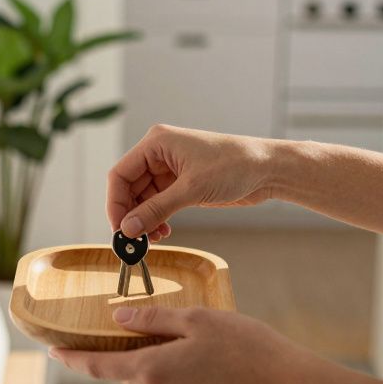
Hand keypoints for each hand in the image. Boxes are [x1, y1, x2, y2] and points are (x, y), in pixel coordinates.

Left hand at [49, 305, 321, 383]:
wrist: (283, 381)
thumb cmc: (242, 344)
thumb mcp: (194, 318)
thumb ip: (152, 317)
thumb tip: (118, 317)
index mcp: (150, 371)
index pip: (97, 367)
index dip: (71, 359)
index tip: (52, 352)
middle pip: (126, 372)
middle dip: (125, 351)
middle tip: (137, 324)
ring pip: (149, 380)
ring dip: (153, 361)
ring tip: (181, 337)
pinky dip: (172, 373)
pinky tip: (198, 357)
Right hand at [108, 124, 279, 238]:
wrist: (267, 169)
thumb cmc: (234, 166)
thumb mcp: (191, 189)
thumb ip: (156, 210)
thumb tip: (128, 229)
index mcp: (156, 143)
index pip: (120, 174)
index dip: (115, 203)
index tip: (118, 229)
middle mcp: (159, 153)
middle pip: (129, 188)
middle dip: (131, 215)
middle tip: (134, 241)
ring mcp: (170, 169)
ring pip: (143, 198)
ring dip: (145, 220)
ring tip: (152, 239)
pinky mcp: (182, 183)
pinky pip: (159, 203)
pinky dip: (157, 218)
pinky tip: (163, 232)